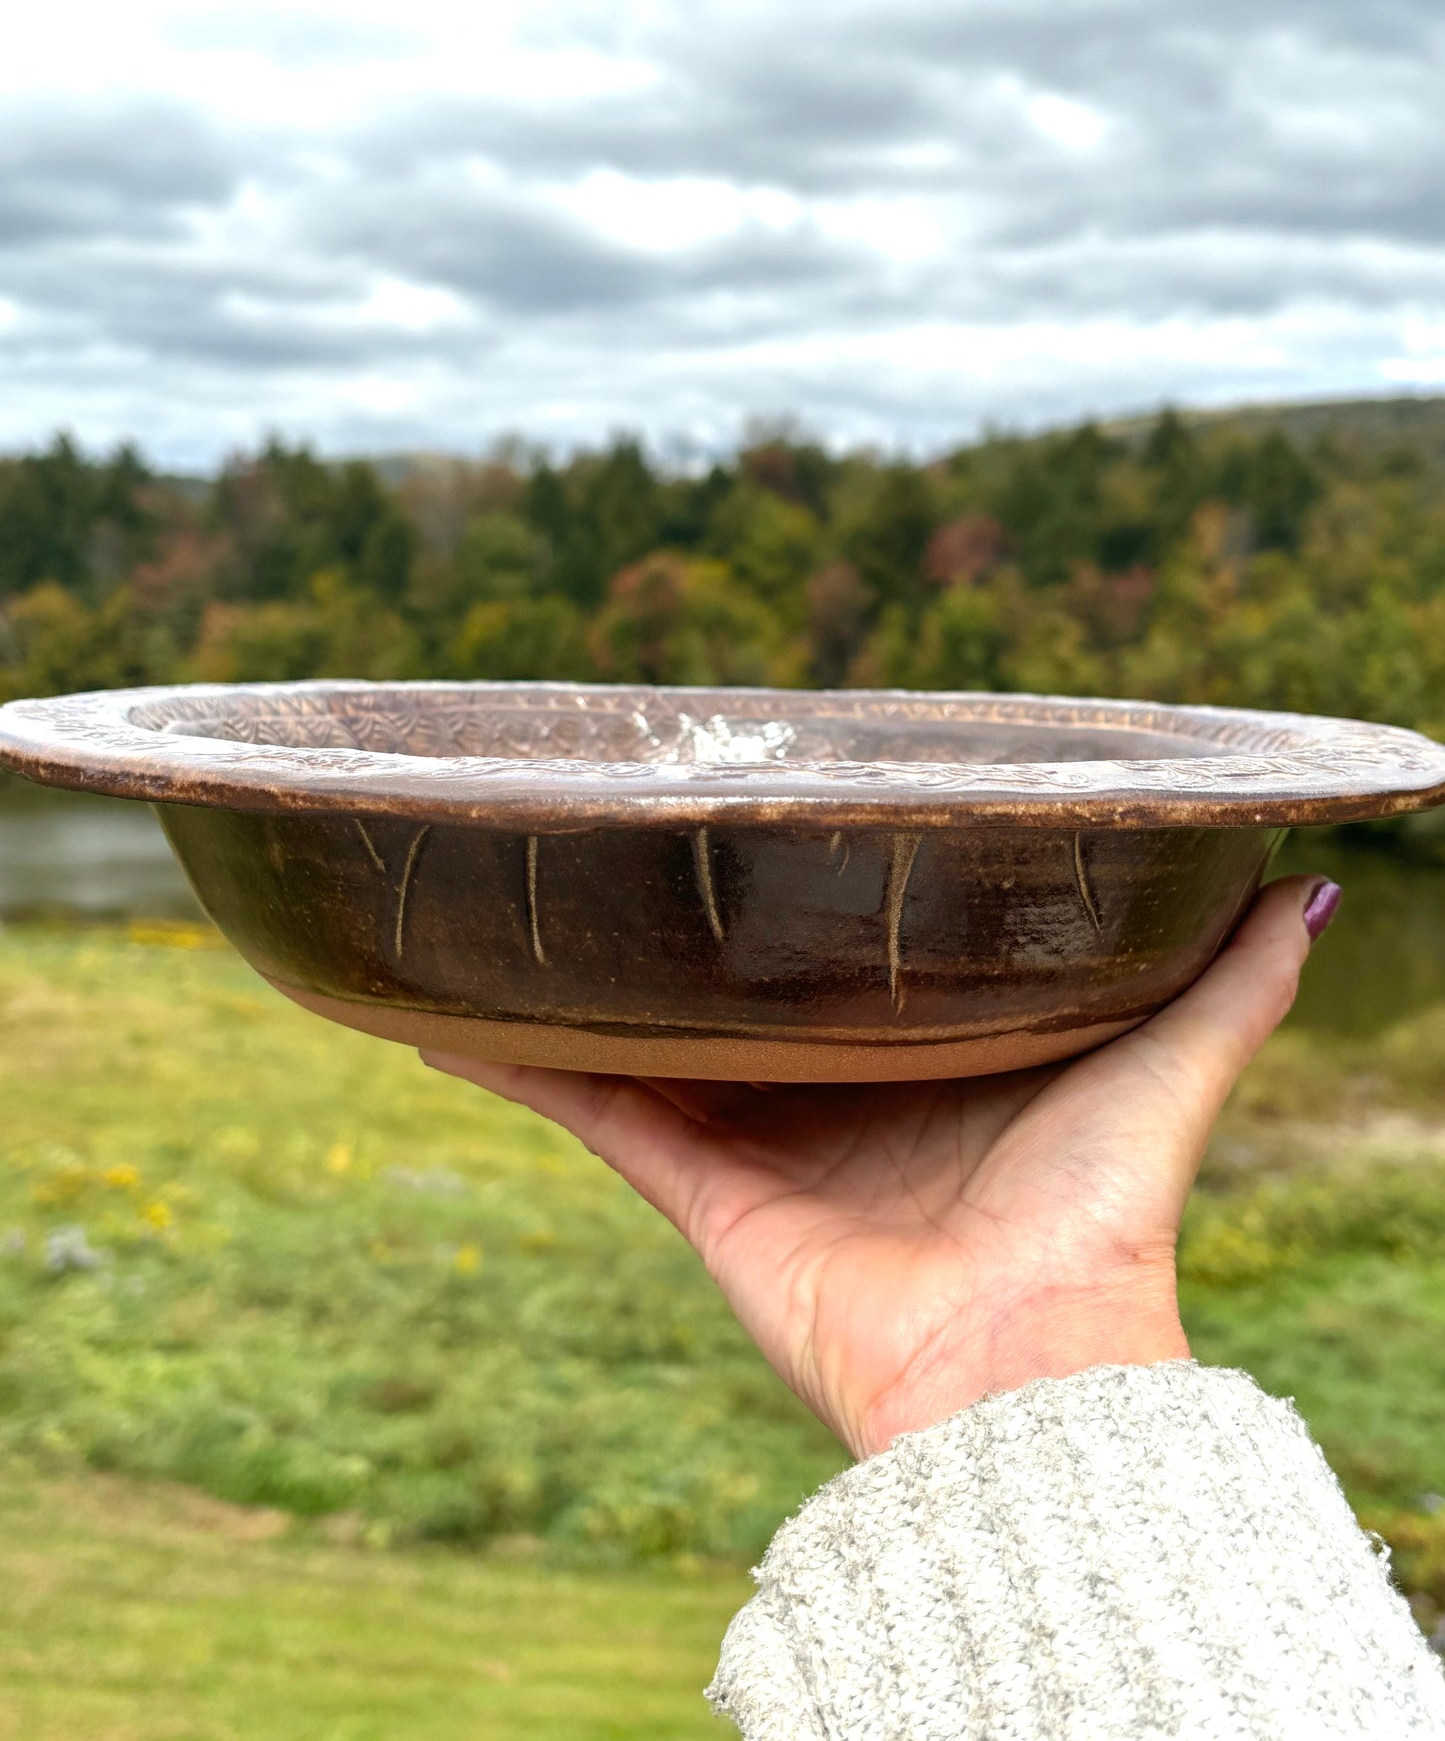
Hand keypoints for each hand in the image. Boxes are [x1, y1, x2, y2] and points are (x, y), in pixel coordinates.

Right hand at [422, 874, 1336, 1459]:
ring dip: (567, 988)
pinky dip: (513, 1066)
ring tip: (493, 910)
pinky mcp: (696, 1188)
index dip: (798, 908)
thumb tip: (1304, 877)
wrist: (1033, 1364)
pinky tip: (434, 1010)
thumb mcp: (1172, 1062)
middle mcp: (829, 1101)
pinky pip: (585, 1111)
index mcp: (922, 1066)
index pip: (843, 971)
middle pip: (728, 1005)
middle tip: (610, 845)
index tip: (753, 834)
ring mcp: (752, 1144)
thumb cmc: (1105, 1217)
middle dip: (672, 939)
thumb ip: (1232, 979)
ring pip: (636, 1045)